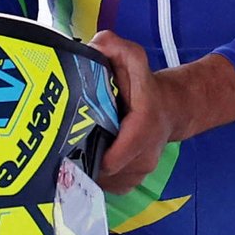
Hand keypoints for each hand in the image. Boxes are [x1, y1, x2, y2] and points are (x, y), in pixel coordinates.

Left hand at [87, 30, 234, 195]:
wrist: (171, 108)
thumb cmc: (145, 84)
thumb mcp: (132, 56)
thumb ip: (111, 46)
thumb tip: (91, 48)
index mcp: (144, 125)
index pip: (118, 154)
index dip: (97, 155)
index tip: (76, 147)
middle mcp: (145, 154)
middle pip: (108, 172)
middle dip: (85, 163)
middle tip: (63, 149)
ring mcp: (141, 171)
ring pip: (108, 183)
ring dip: (88, 172)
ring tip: (71, 155)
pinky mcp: (134, 180)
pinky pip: (111, 188)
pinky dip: (96, 178)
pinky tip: (84, 163)